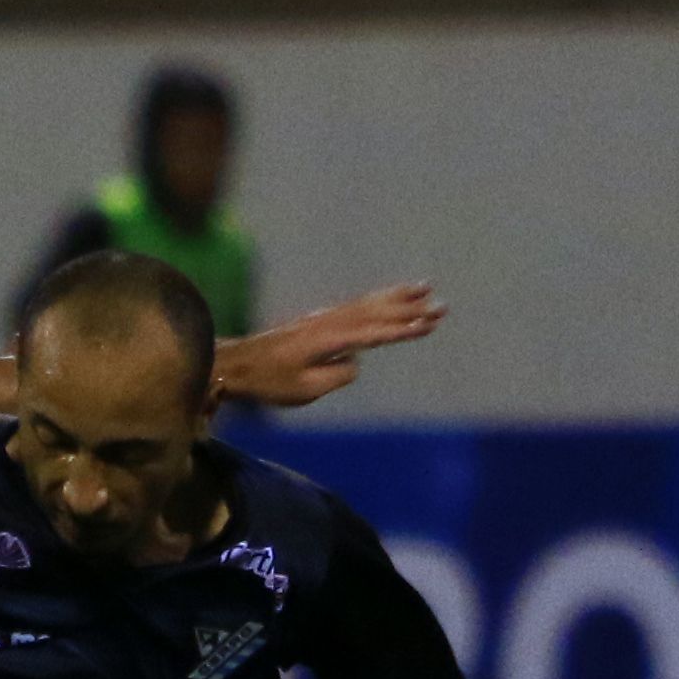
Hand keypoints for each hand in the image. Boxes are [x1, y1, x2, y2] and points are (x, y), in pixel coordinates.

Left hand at [217, 284, 443, 409]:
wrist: (237, 364)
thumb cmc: (268, 382)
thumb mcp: (304, 390)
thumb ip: (336, 376)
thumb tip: (355, 362)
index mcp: (327, 340)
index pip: (373, 334)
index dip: (400, 331)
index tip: (426, 326)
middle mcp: (329, 324)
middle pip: (377, 313)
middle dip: (410, 310)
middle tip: (442, 306)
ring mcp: (324, 318)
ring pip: (368, 304)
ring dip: (398, 298)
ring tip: (427, 289)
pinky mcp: (320, 321)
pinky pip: (356, 306)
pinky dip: (378, 299)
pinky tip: (392, 297)